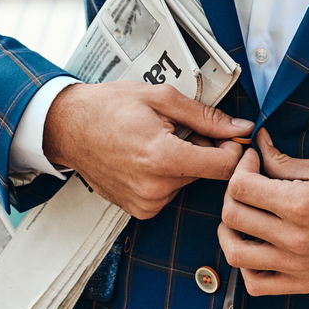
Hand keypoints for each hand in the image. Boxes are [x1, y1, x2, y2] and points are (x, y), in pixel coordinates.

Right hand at [41, 82, 252, 219]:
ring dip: (185, 163)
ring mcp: (146, 203)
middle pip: (207, 174)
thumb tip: (240, 127)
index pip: (225, 166)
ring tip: (159, 142)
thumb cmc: (108, 108)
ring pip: (189, 183)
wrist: (68, 127)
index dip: (233, 147)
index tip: (227, 134)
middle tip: (181, 130)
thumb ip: (206, 116)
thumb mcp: (161, 98)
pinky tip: (148, 158)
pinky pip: (170, 193)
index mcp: (163, 158)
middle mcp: (155, 188)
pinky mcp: (139, 210)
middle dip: (204, 150)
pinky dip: (167, 176)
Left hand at [218, 130, 308, 295]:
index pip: (241, 187)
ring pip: (236, 253)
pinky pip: (256, 284)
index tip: (251, 162)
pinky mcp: (303, 283)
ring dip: (229, 232)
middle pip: (233, 216)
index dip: (240, 168)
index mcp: (301, 204)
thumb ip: (284, 161)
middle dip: (232, 193)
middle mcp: (295, 237)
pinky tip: (255, 248)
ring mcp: (297, 265)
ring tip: (240, 218)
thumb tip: (259, 145)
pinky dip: (246, 267)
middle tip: (246, 184)